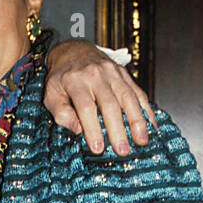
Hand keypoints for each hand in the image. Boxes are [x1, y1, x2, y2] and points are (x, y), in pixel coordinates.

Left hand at [44, 40, 156, 155]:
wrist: (74, 51)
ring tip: (142, 140)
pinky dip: (146, 110)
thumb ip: (61, 113)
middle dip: (118, 129)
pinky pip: (138, 92)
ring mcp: (113, 72)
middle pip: (110, 104)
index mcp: (75, 80)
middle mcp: (96, 74)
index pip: (86, 107)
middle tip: (123, 151)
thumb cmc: (62, 79)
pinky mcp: (124, 74)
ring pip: (128, 97)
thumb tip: (79, 130)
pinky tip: (151, 126)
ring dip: (137, 121)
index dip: (93, 129)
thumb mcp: (51, 94)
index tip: (98, 149)